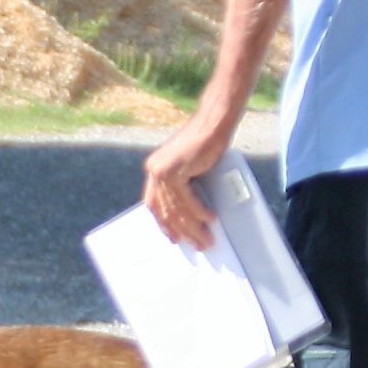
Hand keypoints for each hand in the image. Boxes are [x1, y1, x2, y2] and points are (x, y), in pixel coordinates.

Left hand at [142, 108, 236, 249]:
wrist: (212, 123)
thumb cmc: (205, 143)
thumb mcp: (189, 167)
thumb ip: (184, 185)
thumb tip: (190, 214)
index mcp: (155, 170)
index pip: (154, 204)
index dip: (164, 223)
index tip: (174, 237)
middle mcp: (154, 170)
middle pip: (166, 210)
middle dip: (182, 230)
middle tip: (196, 243)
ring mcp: (162, 169)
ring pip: (177, 208)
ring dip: (193, 226)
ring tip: (206, 237)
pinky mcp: (175, 169)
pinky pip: (187, 198)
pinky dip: (199, 211)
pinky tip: (209, 218)